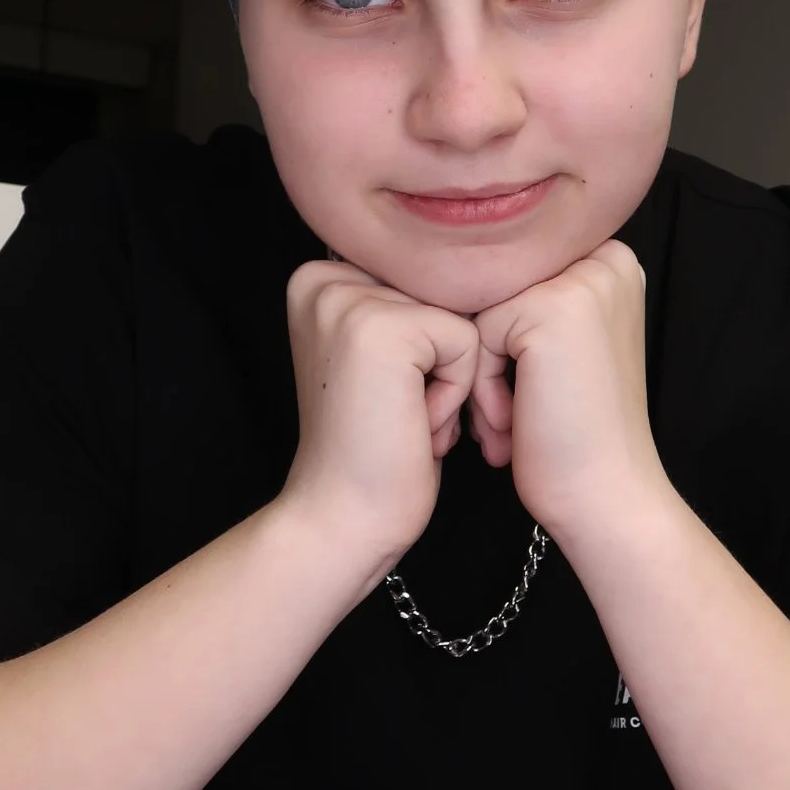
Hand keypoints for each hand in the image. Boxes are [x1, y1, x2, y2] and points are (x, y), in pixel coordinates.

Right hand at [277, 257, 479, 587]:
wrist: (343, 519)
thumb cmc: (375, 451)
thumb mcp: (383, 361)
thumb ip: (405, 306)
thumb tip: (470, 269)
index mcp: (318, 278)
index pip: (426, 283)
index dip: (429, 349)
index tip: (391, 397)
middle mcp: (323, 278)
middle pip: (444, 295)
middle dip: (442, 364)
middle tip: (400, 414)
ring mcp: (348, 300)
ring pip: (460, 318)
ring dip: (451, 380)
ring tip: (408, 419)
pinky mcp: (381, 328)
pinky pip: (467, 342)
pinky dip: (456, 394)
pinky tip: (415, 425)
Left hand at [468, 238, 670, 540]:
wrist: (606, 496)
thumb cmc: (578, 437)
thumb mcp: (562, 349)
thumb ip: (530, 303)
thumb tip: (455, 279)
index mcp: (610, 264)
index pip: (513, 281)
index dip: (505, 344)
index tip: (527, 396)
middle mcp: (605, 260)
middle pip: (496, 294)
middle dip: (492, 360)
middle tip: (510, 417)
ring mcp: (582, 281)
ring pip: (483, 314)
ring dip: (483, 376)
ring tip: (508, 424)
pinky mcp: (552, 309)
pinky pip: (477, 335)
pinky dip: (482, 386)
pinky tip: (512, 424)